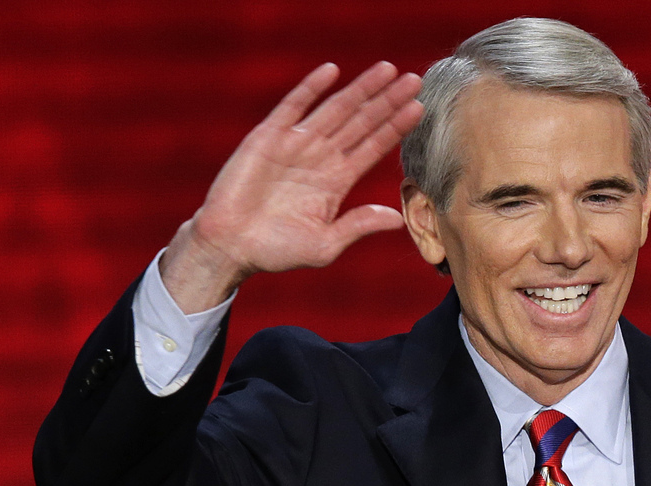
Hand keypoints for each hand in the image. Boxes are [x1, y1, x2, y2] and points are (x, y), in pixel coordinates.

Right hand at [160, 62, 423, 312]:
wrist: (230, 246)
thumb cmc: (277, 250)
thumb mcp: (326, 244)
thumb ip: (358, 225)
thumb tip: (398, 218)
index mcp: (337, 181)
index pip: (374, 146)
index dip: (396, 127)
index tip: (420, 108)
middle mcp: (321, 158)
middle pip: (362, 122)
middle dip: (387, 101)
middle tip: (415, 80)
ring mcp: (296, 145)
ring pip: (336, 109)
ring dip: (361, 89)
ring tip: (387, 70)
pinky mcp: (268, 137)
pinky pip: (293, 106)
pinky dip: (312, 88)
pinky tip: (333, 71)